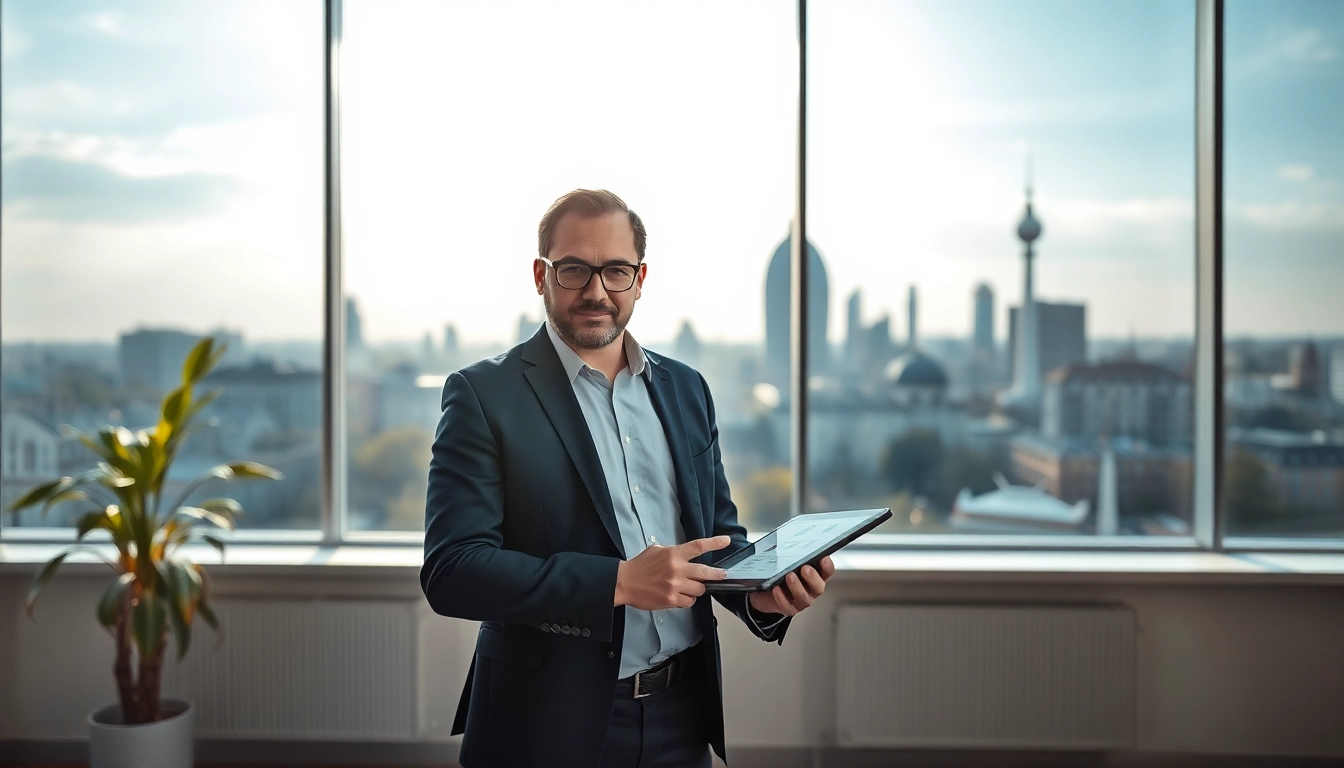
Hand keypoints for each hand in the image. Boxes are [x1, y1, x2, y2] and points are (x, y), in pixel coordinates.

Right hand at [615, 535, 730, 610]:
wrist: (625, 582)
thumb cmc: (639, 566)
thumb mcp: (656, 550)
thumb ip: (673, 552)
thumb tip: (684, 554)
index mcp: (673, 554)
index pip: (698, 546)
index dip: (715, 543)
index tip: (726, 541)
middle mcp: (676, 569)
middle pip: (705, 572)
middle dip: (718, 574)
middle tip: (723, 574)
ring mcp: (674, 586)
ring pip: (699, 589)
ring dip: (698, 588)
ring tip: (691, 587)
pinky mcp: (671, 600)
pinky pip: (689, 601)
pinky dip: (688, 599)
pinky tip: (681, 595)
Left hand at [747, 556, 834, 616]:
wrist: (765, 591)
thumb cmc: (780, 572)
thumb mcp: (787, 561)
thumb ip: (793, 553)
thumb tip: (791, 540)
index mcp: (815, 575)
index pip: (827, 571)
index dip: (827, 566)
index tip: (823, 557)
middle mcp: (811, 589)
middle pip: (818, 586)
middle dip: (813, 577)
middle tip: (805, 568)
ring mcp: (801, 600)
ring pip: (803, 597)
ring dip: (797, 587)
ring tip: (789, 576)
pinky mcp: (788, 608)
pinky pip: (787, 605)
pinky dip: (781, 597)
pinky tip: (776, 588)